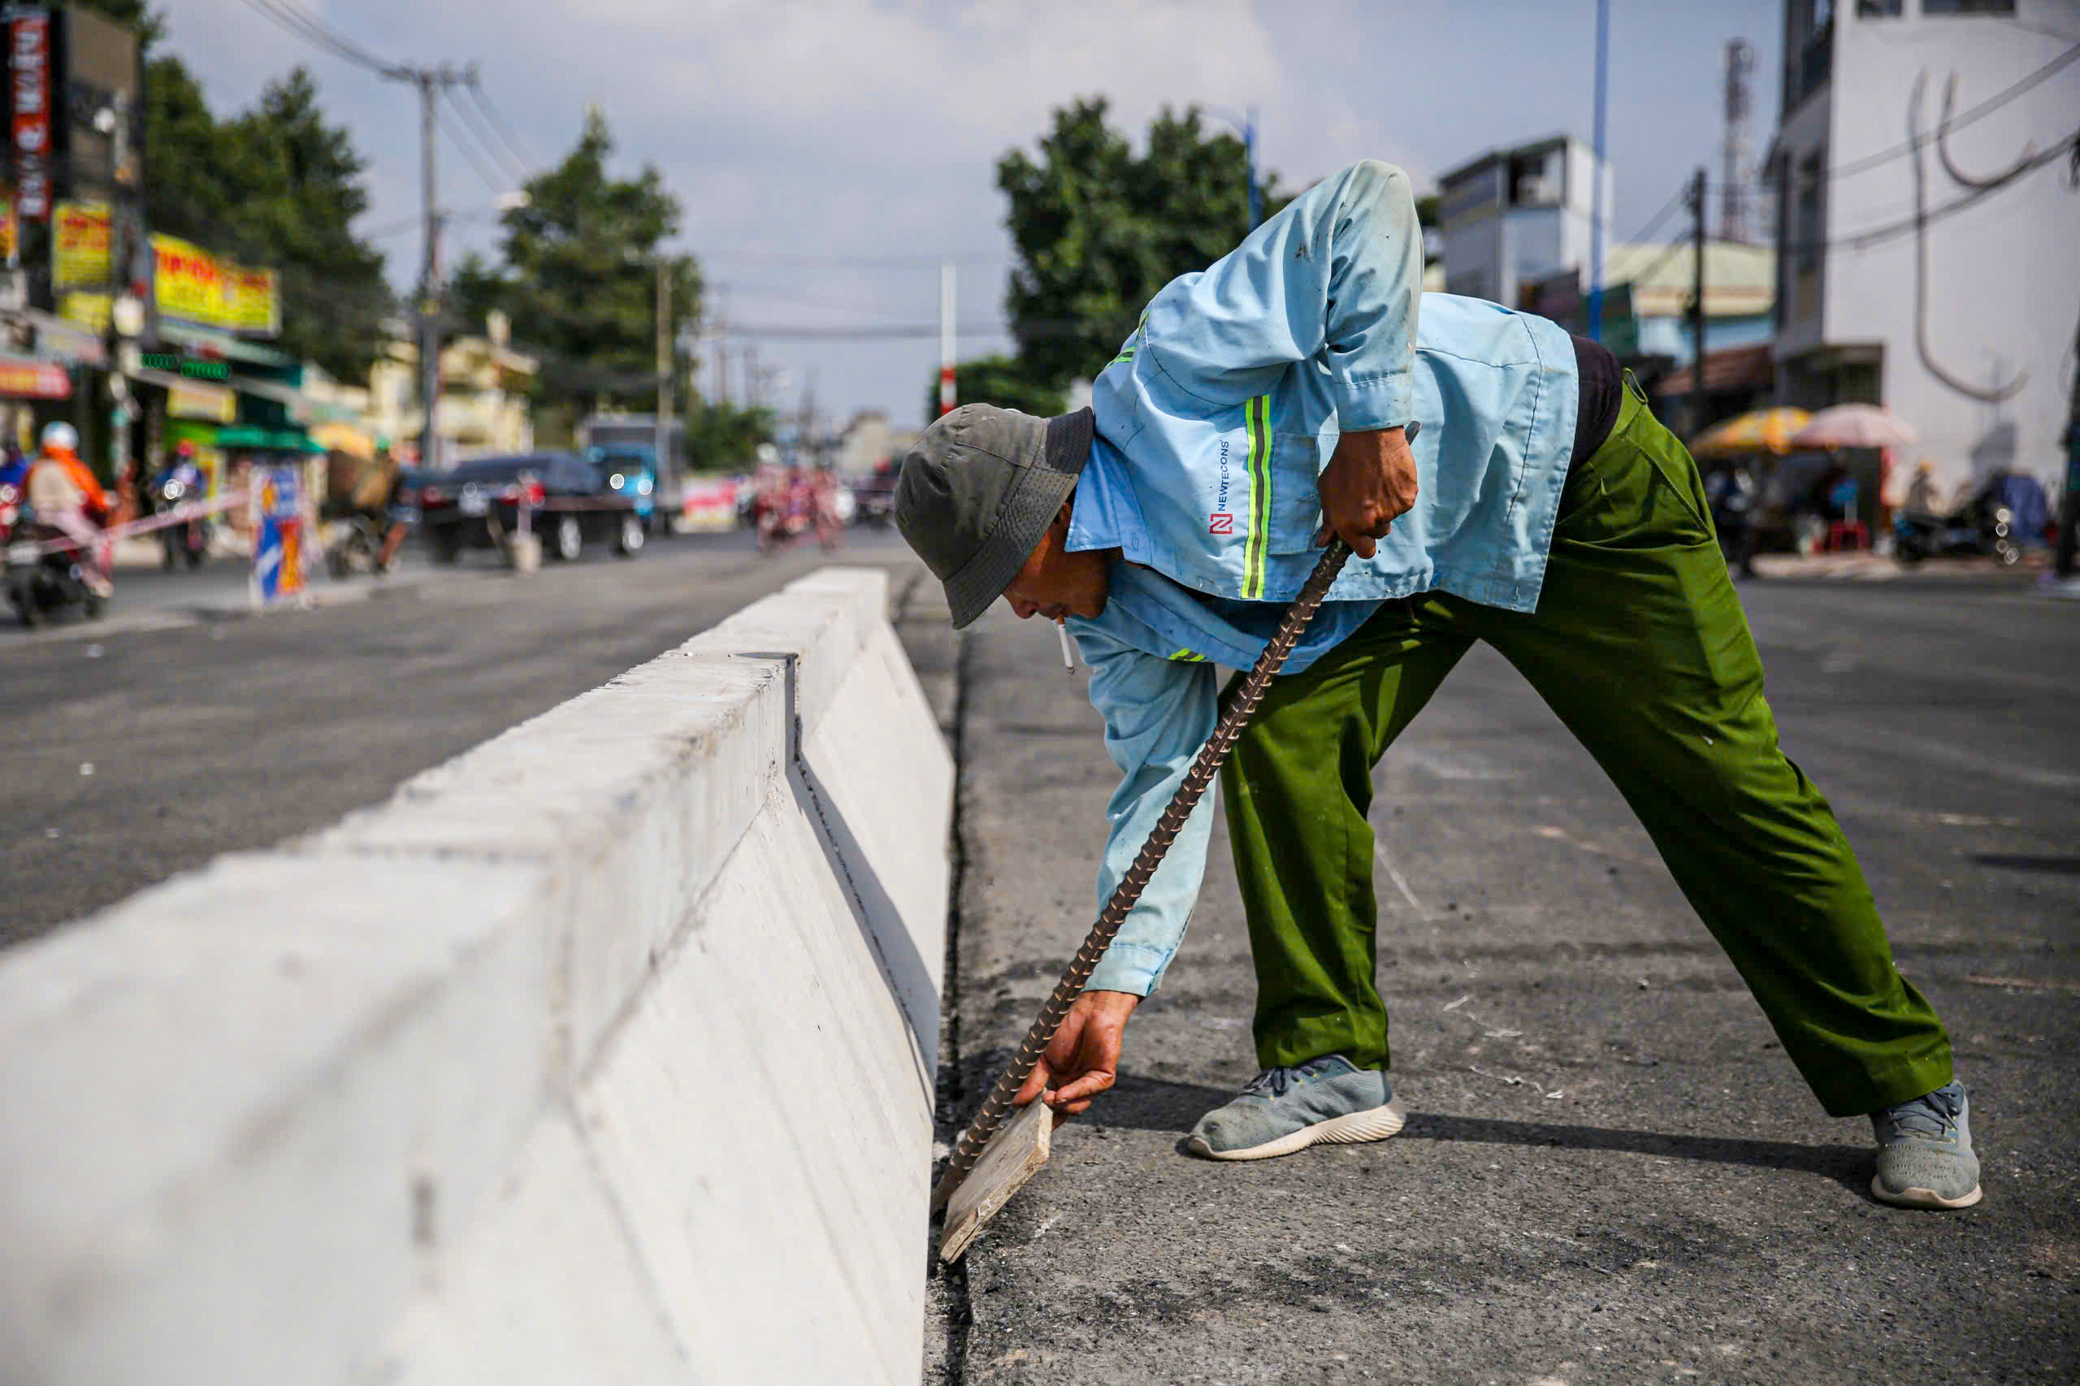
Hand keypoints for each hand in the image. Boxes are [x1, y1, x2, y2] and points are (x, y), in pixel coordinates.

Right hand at [1013, 989, 1139, 1124]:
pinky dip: (1074, 1094)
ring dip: (1062, 1105)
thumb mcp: (1043, 1059)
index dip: (1039, 1117)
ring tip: (1047, 1100)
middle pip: (1063, 1111)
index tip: (1024, 1124)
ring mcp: (1089, 1084)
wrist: (1089, 1011)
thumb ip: (1033, 1081)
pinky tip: (1060, 1094)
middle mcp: (1074, 1087)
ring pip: (1077, 1105)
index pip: (1049, 1107)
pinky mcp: (1104, 1078)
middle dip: (1050, 1117)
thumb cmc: (1065, 1030)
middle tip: (1035, 1119)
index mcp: (1059, 1083)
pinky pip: (1089, 1090)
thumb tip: (1017, 1103)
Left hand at [1315, 426, 1417, 558]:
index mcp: (1349, 524)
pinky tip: (1388, 477)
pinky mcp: (1408, 498)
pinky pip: (1403, 503)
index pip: (1365, 552)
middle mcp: (1372, 522)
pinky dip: (1398, 494)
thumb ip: (1328, 520)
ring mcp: (1392, 511)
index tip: (1362, 535)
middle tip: (1368, 498)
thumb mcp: (1327, 491)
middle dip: (1374, 522)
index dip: (1364, 544)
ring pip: (1391, 517)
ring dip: (1386, 506)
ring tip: (1377, 483)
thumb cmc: (1344, 463)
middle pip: (1379, 534)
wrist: (1369, 438)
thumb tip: (1324, 541)